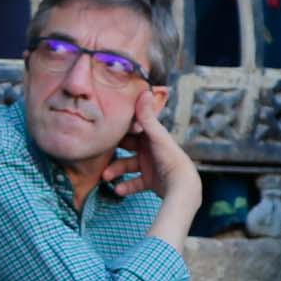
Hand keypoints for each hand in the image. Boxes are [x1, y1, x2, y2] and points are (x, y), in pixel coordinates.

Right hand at [100, 87, 199, 206]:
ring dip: (115, 171)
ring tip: (105, 177)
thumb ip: (146, 116)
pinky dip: (126, 186)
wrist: (182, 185)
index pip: (132, 129)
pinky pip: (134, 183)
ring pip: (126, 166)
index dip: (119, 129)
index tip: (104, 129)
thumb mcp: (155, 135)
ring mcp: (149, 166)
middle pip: (126, 148)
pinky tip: (118, 190)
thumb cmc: (170, 157)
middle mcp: (150, 149)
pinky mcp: (150, 181)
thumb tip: (144, 91)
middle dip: (112, 153)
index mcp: (152, 136)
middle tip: (99, 154)